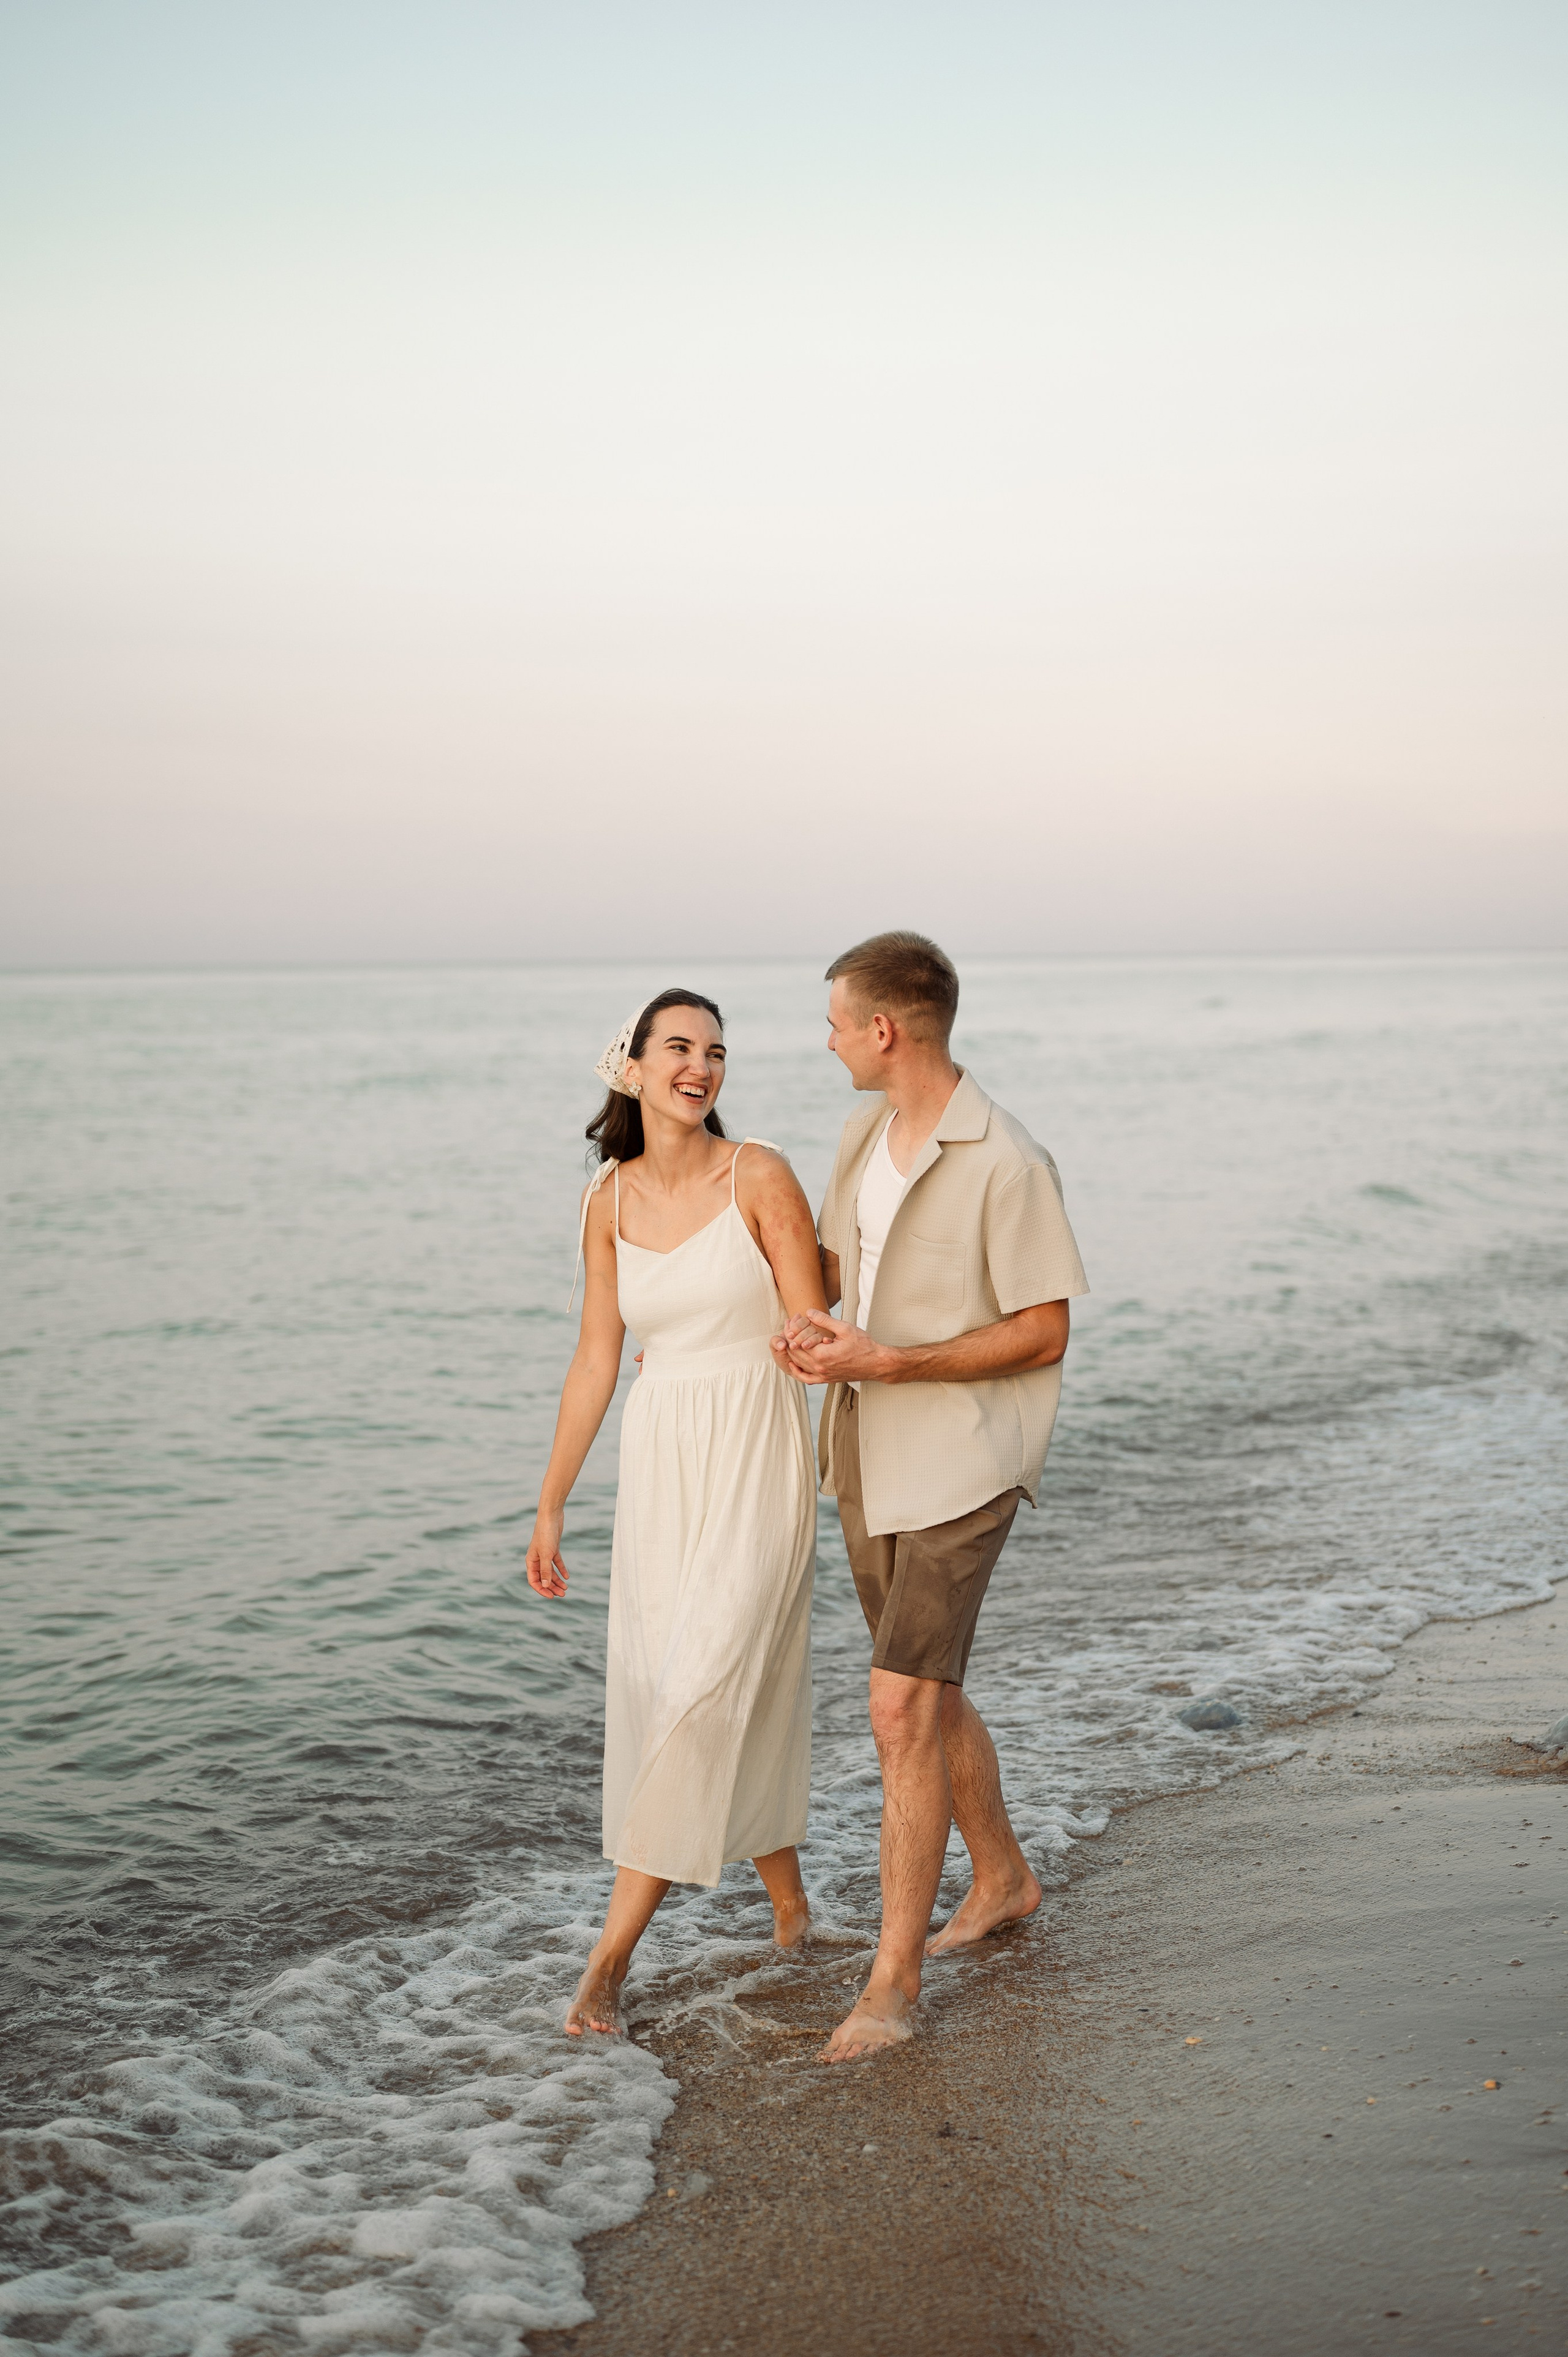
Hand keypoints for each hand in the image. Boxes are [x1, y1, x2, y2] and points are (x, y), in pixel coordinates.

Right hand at [526, 1507, 567, 1597]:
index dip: (542, 1589)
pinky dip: (561, 1569)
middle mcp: (536, 1559)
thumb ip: (546, 1570)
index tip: (551, 1596)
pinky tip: (567, 1576)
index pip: (534, 1580)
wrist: (551, 1516)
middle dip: (552, 1587)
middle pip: (543, 1577)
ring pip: (550, 1571)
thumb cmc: (546, 1534)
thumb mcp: (546, 1554)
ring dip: (557, 1580)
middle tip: (563, 1594)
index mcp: (531, 1561)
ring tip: (566, 1588)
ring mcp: (545, 1554)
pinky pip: (556, 1563)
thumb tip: (545, 1585)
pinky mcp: (553, 1549)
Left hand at [771, 1310, 894, 1385]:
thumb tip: (809, 1312)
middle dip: (789, 1337)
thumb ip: (824, 1320)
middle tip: (789, 1325)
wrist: (876, 1364)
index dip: (793, 1328)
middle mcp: (820, 1368)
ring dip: (791, 1351)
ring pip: (798, 1364)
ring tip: (789, 1337)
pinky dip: (797, 1371)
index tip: (792, 1318)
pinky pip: (806, 1378)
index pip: (798, 1342)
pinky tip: (793, 1364)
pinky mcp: (826, 1380)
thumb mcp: (844, 1328)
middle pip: (795, 1353)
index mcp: (823, 1355)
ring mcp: (823, 1376)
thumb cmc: (864, 1346)